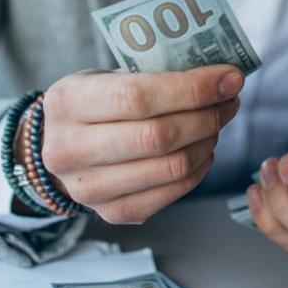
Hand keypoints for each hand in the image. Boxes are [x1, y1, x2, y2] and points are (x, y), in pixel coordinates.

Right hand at [38, 65, 242, 223]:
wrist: (57, 147)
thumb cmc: (90, 104)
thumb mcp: (104, 77)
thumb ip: (150, 74)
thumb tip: (218, 76)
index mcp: (68, 103)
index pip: (138, 97)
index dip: (193, 88)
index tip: (229, 77)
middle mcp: (70, 150)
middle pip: (159, 136)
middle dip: (208, 115)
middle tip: (230, 99)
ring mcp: (90, 189)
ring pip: (172, 167)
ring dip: (209, 140)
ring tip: (218, 121)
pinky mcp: (114, 213)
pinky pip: (173, 192)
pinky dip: (199, 168)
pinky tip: (203, 148)